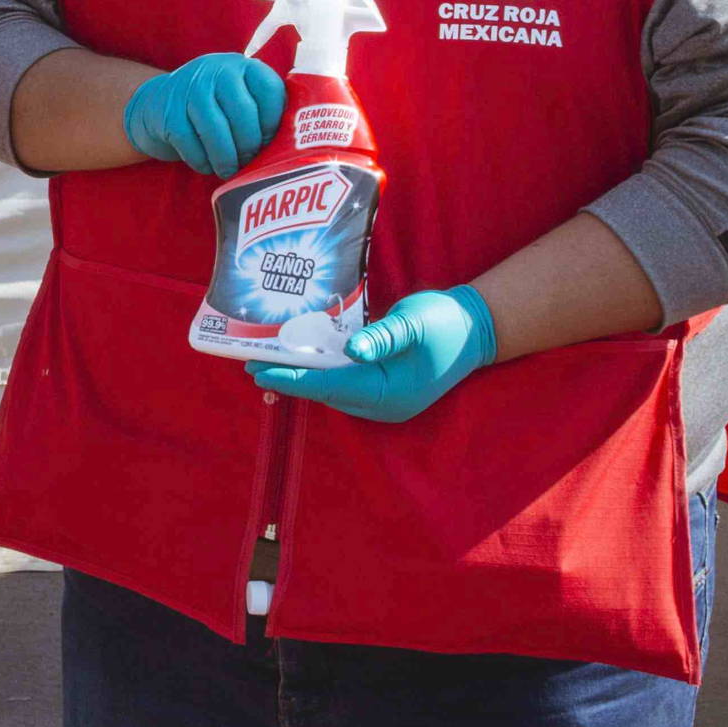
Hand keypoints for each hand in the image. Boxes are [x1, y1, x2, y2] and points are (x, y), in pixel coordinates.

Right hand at [122, 54, 285, 174]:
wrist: (156, 103)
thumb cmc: (212, 108)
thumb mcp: (237, 97)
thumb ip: (262, 110)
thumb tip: (290, 147)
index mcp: (243, 67)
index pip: (270, 90)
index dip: (274, 121)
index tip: (270, 141)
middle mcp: (217, 71)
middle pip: (243, 113)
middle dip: (249, 144)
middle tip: (249, 162)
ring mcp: (189, 89)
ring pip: (216, 130)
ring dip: (225, 158)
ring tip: (229, 170)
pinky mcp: (168, 112)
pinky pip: (190, 143)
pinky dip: (201, 161)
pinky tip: (206, 165)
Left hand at [250, 287, 496, 422]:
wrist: (477, 328)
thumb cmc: (446, 322)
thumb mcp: (414, 322)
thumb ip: (383, 337)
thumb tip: (352, 351)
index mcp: (391, 392)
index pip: (331, 387)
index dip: (294, 378)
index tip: (260, 369)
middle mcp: (384, 404)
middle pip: (326, 392)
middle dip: (289, 377)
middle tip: (250, 361)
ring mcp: (384, 400)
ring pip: (333, 390)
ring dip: (301, 376)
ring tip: (265, 361)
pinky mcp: (383, 389)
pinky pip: (344, 384)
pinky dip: (320, 372)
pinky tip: (298, 359)